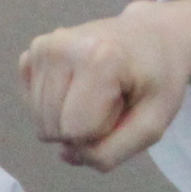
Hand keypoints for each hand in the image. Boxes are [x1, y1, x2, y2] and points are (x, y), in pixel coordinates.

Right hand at [19, 0, 190, 169]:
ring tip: (99, 91)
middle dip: (84, 128)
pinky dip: (56, 106)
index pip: (76, 133)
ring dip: (71, 118)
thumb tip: (66, 155)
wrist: (152, 36)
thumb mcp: (153, 123)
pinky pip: (32, 106)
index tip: (124, 104)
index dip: (103, 132)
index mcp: (97, 58)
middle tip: (113, 99)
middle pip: (53, 129)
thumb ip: (113, 152)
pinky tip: (80, 85)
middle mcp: (60, 47)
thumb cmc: (158, 78)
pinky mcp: (32, 53)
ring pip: (41, 122)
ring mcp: (42, 48)